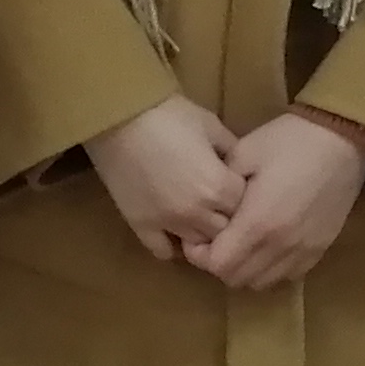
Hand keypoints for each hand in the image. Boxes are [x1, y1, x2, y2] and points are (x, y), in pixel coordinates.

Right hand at [79, 97, 243, 261]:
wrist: (119, 116)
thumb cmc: (168, 115)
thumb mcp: (210, 125)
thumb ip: (232, 150)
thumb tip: (242, 166)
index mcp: (218, 187)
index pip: (245, 206)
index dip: (241, 193)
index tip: (235, 182)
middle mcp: (197, 213)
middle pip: (226, 231)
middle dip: (226, 216)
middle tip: (218, 199)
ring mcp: (168, 223)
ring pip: (198, 245)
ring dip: (202, 232)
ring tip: (197, 213)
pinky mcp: (141, 225)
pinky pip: (163, 251)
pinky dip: (171, 244)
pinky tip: (173, 229)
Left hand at [190, 111, 364, 292]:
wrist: (343, 141)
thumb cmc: (290, 141)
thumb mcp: (244, 152)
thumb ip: (220, 185)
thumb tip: (206, 207)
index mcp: (258, 222)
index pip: (218, 265)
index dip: (200, 254)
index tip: (196, 236)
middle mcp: (281, 246)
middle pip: (237, 279)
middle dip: (219, 263)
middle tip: (215, 238)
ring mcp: (303, 252)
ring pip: (262, 282)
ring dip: (245, 268)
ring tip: (241, 242)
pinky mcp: (320, 250)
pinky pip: (288, 275)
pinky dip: (271, 267)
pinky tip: (268, 244)